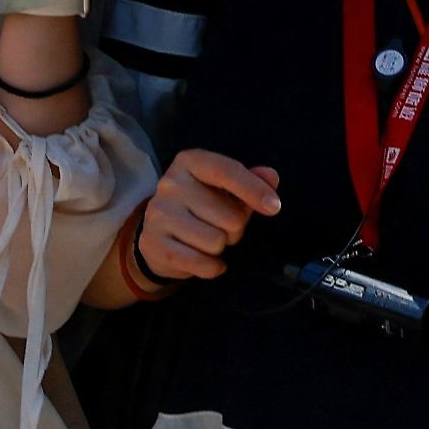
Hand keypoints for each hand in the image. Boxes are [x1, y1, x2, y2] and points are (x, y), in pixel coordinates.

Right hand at [139, 150, 281, 280]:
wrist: (159, 235)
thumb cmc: (200, 206)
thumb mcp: (225, 189)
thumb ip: (250, 181)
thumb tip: (271, 176)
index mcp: (190, 161)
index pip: (227, 171)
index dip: (254, 189)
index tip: (274, 207)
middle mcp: (171, 183)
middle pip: (230, 217)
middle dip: (234, 228)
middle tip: (218, 226)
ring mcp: (160, 213)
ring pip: (217, 242)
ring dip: (220, 247)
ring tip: (205, 239)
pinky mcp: (154, 243)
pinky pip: (202, 263)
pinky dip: (211, 267)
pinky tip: (203, 259)